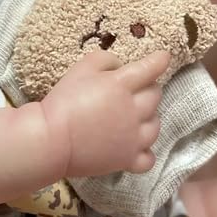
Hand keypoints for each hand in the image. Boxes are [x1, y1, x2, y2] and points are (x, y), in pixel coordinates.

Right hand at [40, 49, 169, 177]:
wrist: (52, 139)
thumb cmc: (64, 100)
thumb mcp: (81, 67)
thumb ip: (106, 60)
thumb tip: (121, 66)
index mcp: (122, 84)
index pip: (150, 68)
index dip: (160, 60)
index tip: (163, 57)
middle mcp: (134, 110)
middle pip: (156, 95)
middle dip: (148, 88)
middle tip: (133, 90)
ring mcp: (133, 138)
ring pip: (156, 125)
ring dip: (149, 118)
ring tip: (133, 118)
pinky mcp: (127, 160)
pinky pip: (149, 158)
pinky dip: (145, 152)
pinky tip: (135, 146)